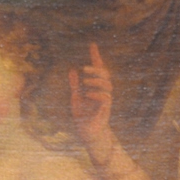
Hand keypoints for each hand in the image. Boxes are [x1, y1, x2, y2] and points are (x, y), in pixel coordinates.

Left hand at [69, 42, 113, 162]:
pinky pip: (106, 98)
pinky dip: (97, 93)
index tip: (92, 44)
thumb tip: (72, 70)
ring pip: (107, 85)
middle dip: (96, 69)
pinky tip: (88, 93)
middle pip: (106, 74)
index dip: (96, 56)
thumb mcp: (75, 99)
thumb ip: (75, 86)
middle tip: (84, 68)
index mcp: (96, 87)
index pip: (98, 69)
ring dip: (96, 81)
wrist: (87, 134)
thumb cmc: (83, 117)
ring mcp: (105, 100)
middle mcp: (103, 91)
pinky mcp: (105, 110)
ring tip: (85, 81)